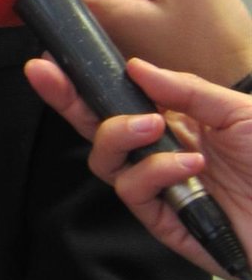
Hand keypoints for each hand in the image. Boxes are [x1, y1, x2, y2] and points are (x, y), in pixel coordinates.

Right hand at [25, 55, 251, 277]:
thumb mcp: (238, 109)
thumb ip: (184, 88)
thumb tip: (135, 68)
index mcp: (173, 121)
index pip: (115, 98)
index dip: (81, 81)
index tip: (52, 59)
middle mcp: (158, 152)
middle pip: (93, 127)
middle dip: (66, 99)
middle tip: (46, 76)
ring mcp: (158, 187)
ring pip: (104, 160)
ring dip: (118, 135)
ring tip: (151, 126)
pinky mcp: (163, 220)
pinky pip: (134, 192)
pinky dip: (156, 172)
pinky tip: (189, 165)